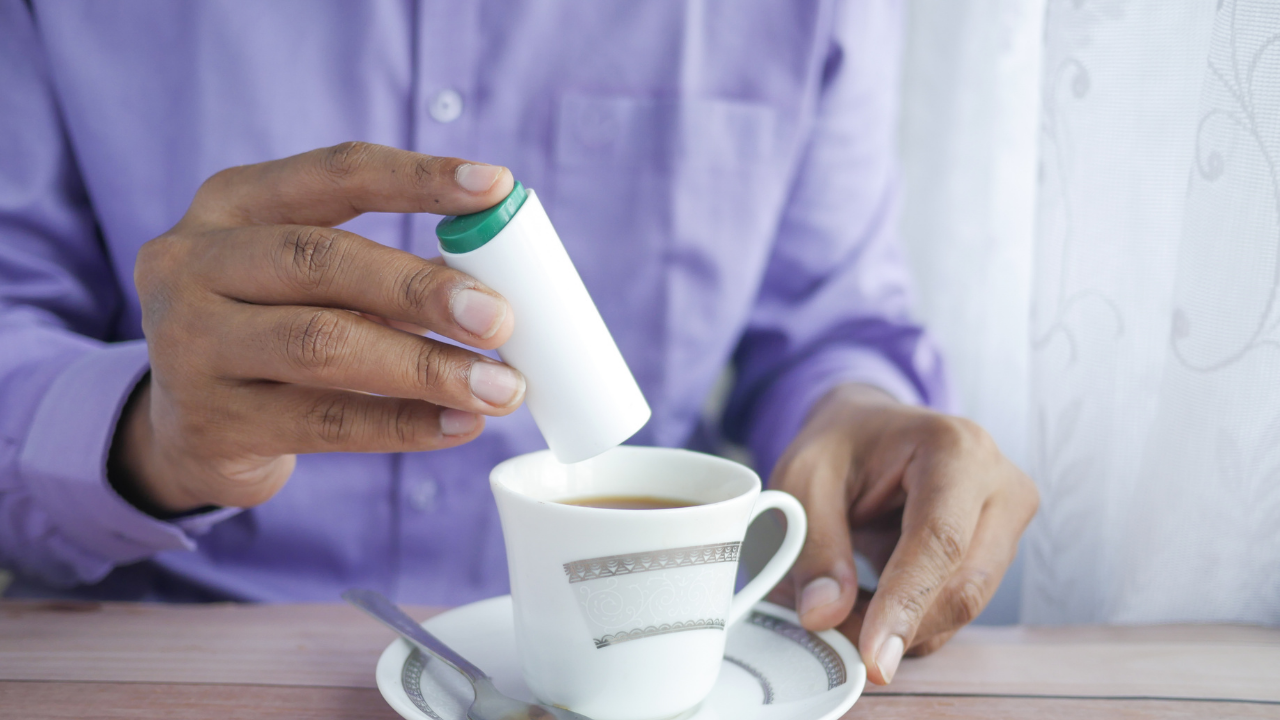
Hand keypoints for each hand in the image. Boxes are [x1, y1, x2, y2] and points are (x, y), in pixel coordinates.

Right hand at [114, 142, 524, 513]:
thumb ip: (387, 271)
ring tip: (500, 387)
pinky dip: (405, 424)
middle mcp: (193, 264)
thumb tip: (495, 280)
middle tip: (500, 319)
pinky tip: (460, 425)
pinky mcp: (211, 424)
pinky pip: (327, 423)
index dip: (419, 178)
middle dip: (422, 290)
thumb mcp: (307, 282)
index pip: (335, 173)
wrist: (177, 429)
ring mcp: (190, 345)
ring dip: (426, 367)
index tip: (496, 187)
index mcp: (230, 203)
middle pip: (321, 261)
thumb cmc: (269, 331)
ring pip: (323, 345)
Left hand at [769, 384, 1037, 684]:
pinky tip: (871, 603)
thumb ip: (813, 546)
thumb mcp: (804, 479)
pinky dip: (911, 621)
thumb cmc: (841, 444)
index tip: (873, 656)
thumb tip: (825, 615)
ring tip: (842, 606)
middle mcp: (1000, 484)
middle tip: (831, 635)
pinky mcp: (1001, 553)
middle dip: (897, 626)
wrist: (870, 428)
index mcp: (957, 448)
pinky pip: (957, 608)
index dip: (906, 604)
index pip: (941, 541)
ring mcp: (1009, 521)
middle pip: (963, 585)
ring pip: (962, 607)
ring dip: (901, 627)